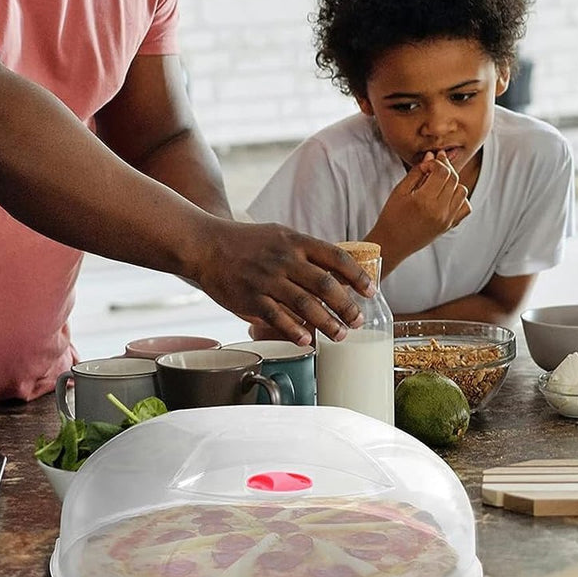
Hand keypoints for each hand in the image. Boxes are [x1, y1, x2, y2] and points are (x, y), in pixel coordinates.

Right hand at [193, 220, 372, 345]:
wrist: (206, 245)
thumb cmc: (247, 242)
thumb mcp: (281, 236)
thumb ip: (307, 253)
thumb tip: (338, 273)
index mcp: (295, 242)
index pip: (336, 257)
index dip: (357, 276)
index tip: (371, 291)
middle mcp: (284, 260)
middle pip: (326, 285)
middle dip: (347, 306)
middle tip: (358, 321)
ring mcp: (267, 279)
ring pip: (305, 304)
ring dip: (327, 322)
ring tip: (341, 335)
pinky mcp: (250, 298)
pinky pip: (277, 317)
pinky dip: (294, 330)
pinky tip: (307, 340)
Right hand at [369, 151, 470, 270]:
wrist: (392, 243)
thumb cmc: (391, 216)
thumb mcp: (400, 191)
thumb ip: (417, 172)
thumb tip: (431, 156)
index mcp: (424, 201)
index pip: (442, 172)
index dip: (436, 162)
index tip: (427, 163)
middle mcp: (439, 211)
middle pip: (454, 179)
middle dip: (446, 167)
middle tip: (435, 165)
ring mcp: (447, 220)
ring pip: (462, 191)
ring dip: (453, 182)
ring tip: (439, 182)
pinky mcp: (449, 226)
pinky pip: (465, 207)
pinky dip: (459, 198)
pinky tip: (446, 196)